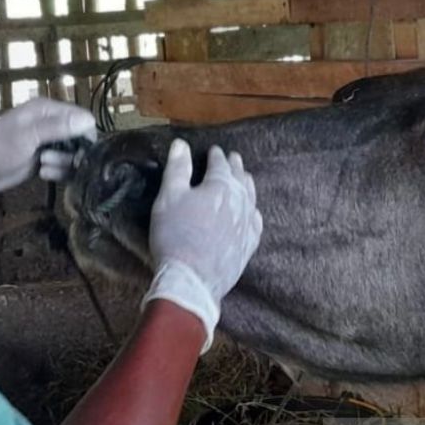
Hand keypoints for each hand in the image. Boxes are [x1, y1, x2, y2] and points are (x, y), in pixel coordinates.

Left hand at [0, 98, 95, 218]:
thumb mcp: (26, 136)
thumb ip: (57, 128)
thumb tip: (89, 121)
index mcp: (47, 110)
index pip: (82, 118)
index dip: (85, 136)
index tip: (80, 152)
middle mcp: (51, 124)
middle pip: (81, 139)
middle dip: (73, 153)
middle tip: (53, 160)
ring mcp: (48, 143)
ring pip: (73, 155)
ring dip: (63, 165)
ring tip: (43, 168)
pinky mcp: (45, 161)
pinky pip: (64, 167)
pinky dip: (59, 172)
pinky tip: (43, 175)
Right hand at [141, 139, 262, 352]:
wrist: (191, 280)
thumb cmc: (175, 236)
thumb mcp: (168, 198)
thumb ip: (177, 169)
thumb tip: (181, 144)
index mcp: (220, 186)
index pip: (220, 164)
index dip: (216, 156)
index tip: (215, 150)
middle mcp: (239, 202)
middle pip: (240, 178)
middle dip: (235, 166)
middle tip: (233, 158)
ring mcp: (247, 225)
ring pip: (251, 198)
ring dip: (247, 185)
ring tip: (245, 178)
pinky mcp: (248, 246)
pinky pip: (256, 223)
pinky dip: (254, 212)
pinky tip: (253, 213)